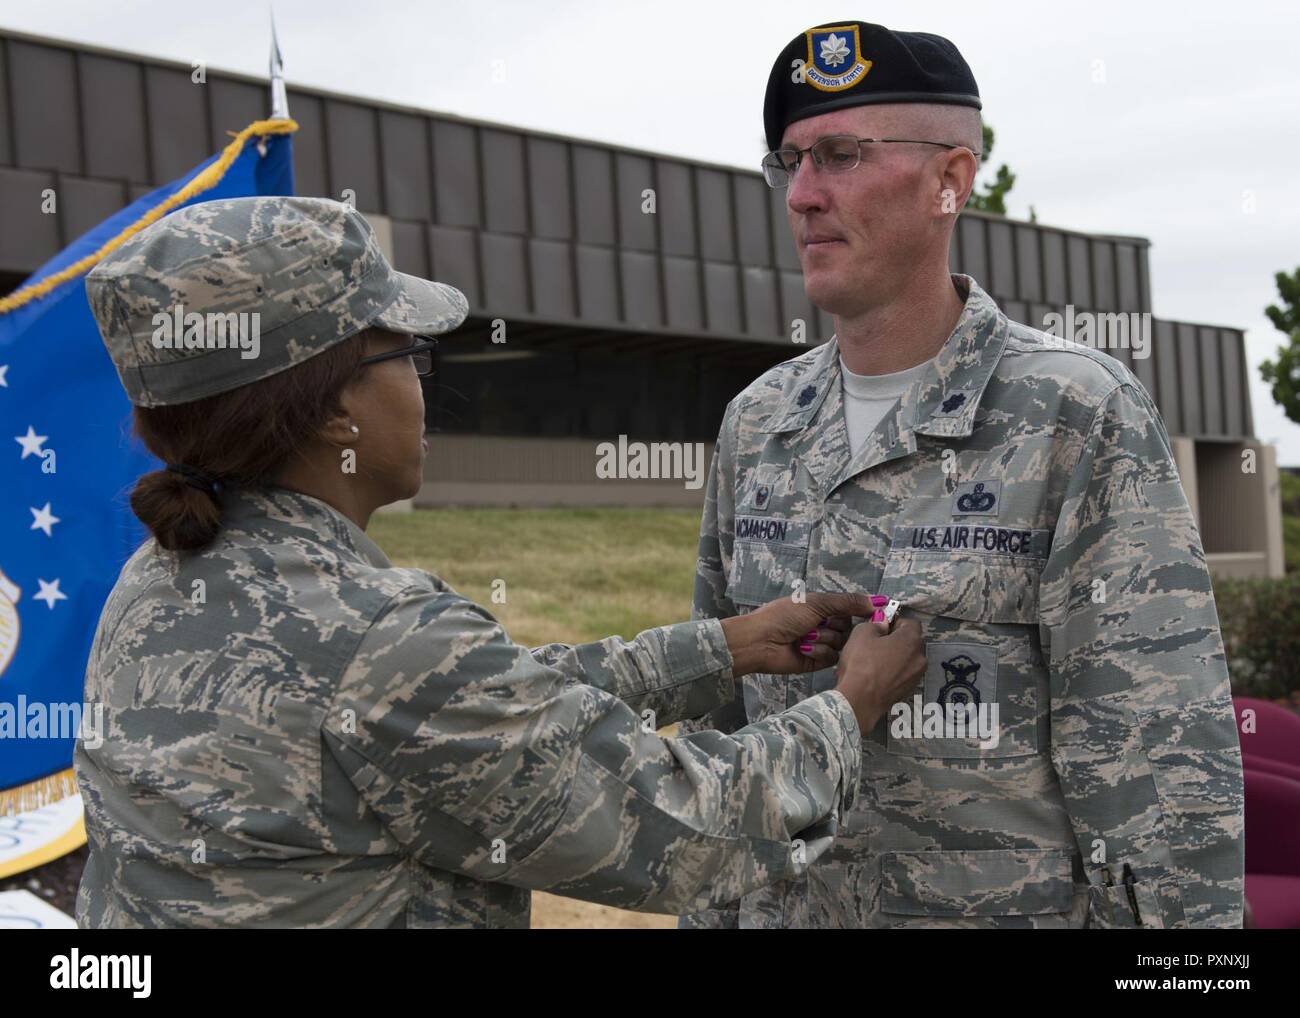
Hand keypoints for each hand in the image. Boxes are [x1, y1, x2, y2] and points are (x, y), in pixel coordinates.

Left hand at [719, 591, 875, 675]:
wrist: (761, 641)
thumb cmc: (785, 616)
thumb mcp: (817, 602)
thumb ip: (847, 602)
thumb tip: (877, 601)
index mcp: (823, 607)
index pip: (852, 608)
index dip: (863, 610)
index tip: (880, 611)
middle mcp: (825, 625)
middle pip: (850, 627)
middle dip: (838, 625)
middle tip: (821, 623)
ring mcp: (823, 644)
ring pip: (843, 643)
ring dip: (826, 638)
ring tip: (806, 636)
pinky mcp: (819, 662)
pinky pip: (833, 657)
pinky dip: (820, 651)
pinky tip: (805, 648)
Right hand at [833, 618, 925, 732]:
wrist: (859, 700)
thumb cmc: (861, 662)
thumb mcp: (861, 633)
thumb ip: (875, 624)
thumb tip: (882, 625)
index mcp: (912, 639)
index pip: (911, 622)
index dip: (895, 621)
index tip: (880, 626)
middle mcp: (921, 657)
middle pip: (911, 641)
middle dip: (896, 639)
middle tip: (875, 643)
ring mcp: (916, 676)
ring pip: (907, 659)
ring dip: (895, 656)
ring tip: (874, 661)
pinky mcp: (909, 691)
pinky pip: (902, 674)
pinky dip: (893, 672)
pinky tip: (876, 675)